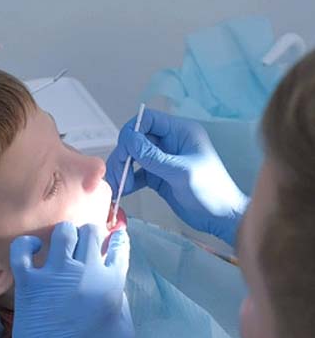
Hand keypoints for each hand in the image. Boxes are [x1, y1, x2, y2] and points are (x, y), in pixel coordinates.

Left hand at [0, 222, 133, 337]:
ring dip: (65, 234)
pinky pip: (22, 249)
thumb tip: (113, 283)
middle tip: (86, 244)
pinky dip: (27, 244)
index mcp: (111, 285)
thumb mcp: (124, 334)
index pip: (119, 248)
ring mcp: (55, 275)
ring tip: (63, 245)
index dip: (118, 240)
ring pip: (63, 232)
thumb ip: (123, 303)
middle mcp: (85, 273)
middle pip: (91, 232)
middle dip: (91, 234)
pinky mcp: (29, 282)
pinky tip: (34, 250)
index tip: (113, 239)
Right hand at [106, 109, 248, 245]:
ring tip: (119, 188)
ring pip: (133, 158)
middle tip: (116, 176)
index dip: (131, 133)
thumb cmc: (210, 191)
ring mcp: (163, 160)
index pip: (147, 120)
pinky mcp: (158, 177)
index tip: (123, 153)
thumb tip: (128, 140)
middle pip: (136, 140)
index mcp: (180, 132)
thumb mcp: (180, 172)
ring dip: (123, 170)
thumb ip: (153, 156)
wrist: (220, 217)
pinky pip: (137, 174)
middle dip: (123, 156)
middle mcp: (170, 142)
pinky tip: (123, 191)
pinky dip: (128, 181)